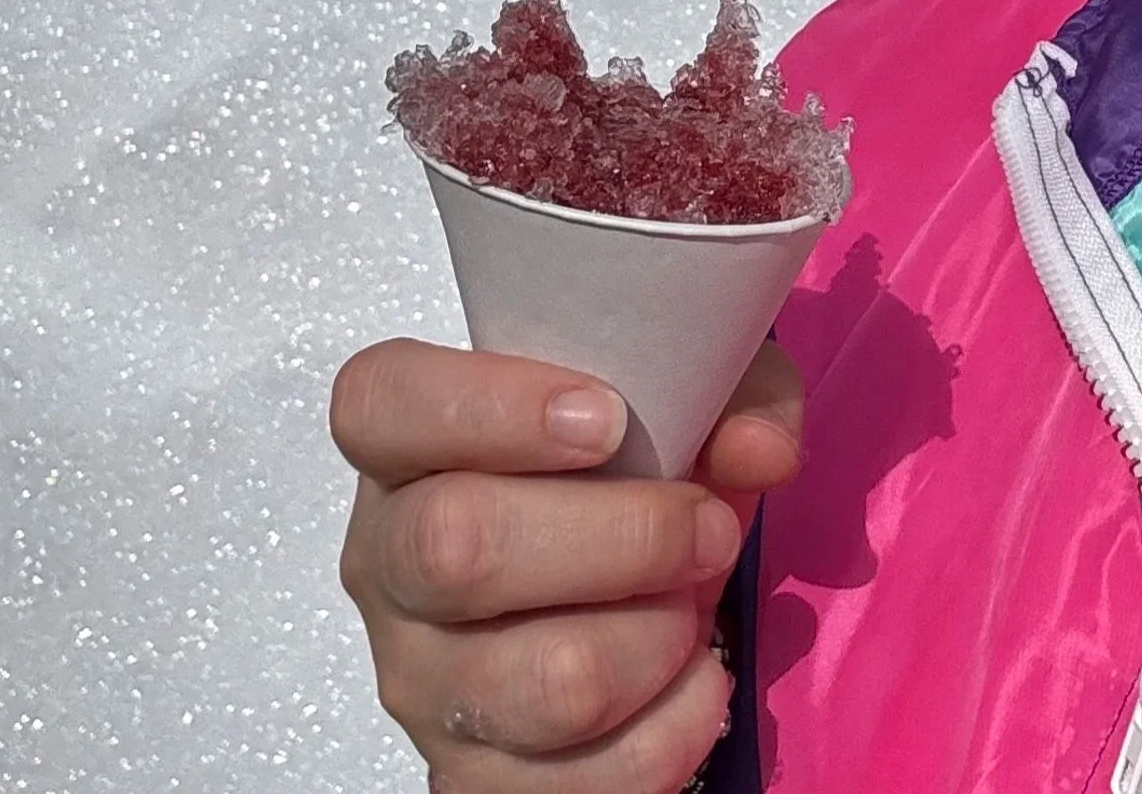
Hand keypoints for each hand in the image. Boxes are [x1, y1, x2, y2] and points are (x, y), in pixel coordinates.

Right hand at [333, 339, 803, 791]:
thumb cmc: (626, 460)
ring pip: (542, 682)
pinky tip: (695, 678)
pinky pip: (575, 784)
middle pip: (458, 547)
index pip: (381, 403)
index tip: (609, 417)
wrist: (618, 573)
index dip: (490, 406)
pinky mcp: (467, 775)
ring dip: (658, 639)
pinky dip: (670, 731)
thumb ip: (730, 390)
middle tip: (705, 524)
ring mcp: (420, 680)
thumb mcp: (685, 386)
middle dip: (624, 537)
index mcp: (406, 443)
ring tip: (695, 602)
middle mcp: (388, 562)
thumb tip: (760, 452)